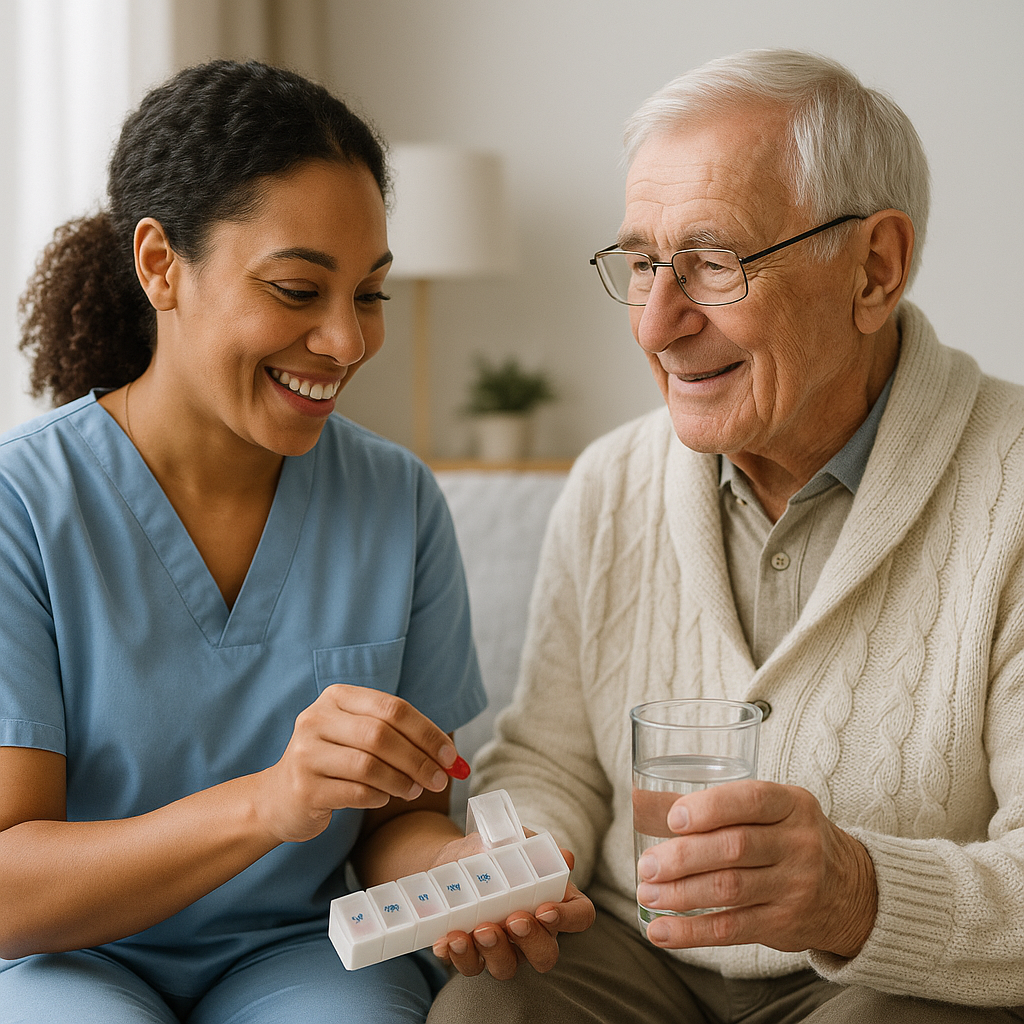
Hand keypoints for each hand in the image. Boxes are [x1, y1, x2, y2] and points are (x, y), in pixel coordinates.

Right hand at [254, 684, 460, 843]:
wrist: (279, 797)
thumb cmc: (334, 762)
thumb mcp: (358, 735)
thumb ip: (399, 737)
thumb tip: (449, 757)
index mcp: (336, 697)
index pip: (392, 708)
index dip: (427, 732)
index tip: (450, 756)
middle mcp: (317, 719)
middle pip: (382, 735)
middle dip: (418, 760)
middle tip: (439, 780)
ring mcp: (306, 753)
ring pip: (369, 765)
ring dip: (402, 781)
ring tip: (414, 791)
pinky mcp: (304, 787)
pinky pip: (356, 792)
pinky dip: (379, 797)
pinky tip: (385, 799)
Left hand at [432, 846, 595, 978]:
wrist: (455, 860)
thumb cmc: (495, 851)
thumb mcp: (514, 840)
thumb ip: (535, 847)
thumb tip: (565, 857)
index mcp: (555, 900)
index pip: (580, 916)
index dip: (568, 919)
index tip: (545, 909)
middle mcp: (535, 932)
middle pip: (546, 954)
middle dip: (531, 943)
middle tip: (513, 920)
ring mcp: (505, 948)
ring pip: (507, 967)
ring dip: (493, 952)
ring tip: (477, 930)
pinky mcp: (474, 955)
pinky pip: (469, 965)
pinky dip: (458, 955)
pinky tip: (447, 940)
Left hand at [635, 780, 876, 957]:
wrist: (852, 891)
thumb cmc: (787, 838)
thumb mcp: (767, 812)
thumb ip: (710, 807)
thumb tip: (639, 801)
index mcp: (792, 804)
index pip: (751, 800)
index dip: (709, 808)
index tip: (672, 819)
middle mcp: (799, 843)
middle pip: (734, 848)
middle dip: (683, 857)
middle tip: (646, 866)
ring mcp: (795, 885)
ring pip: (729, 889)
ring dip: (680, 894)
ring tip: (647, 894)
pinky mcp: (785, 923)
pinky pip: (732, 929)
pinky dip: (691, 932)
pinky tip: (661, 931)